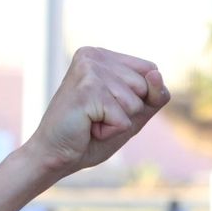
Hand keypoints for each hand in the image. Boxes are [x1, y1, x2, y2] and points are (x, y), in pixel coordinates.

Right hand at [24, 47, 169, 175]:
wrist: (54, 155)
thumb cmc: (92, 135)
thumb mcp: (133, 114)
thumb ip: (154, 95)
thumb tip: (156, 75)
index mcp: (103, 55)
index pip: (151, 71)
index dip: (140, 98)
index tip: (107, 105)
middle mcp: (94, 55)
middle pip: (146, 86)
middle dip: (128, 111)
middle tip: (97, 116)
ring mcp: (89, 70)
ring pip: (135, 103)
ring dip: (118, 121)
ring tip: (91, 121)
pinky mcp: (87, 89)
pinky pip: (123, 119)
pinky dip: (110, 130)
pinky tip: (87, 127)